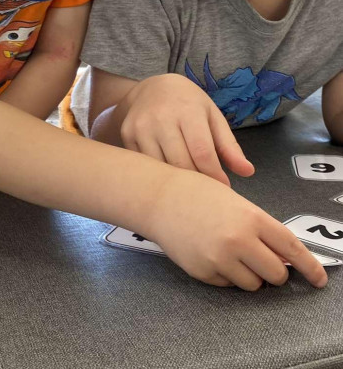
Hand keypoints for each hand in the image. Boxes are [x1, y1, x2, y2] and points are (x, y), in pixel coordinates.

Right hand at [118, 74, 253, 184]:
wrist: (152, 88)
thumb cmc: (188, 104)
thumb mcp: (212, 116)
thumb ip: (229, 145)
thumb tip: (248, 172)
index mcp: (187, 111)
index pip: (202, 152)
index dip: (215, 176)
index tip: (223, 187)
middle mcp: (160, 118)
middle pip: (181, 164)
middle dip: (197, 182)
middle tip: (207, 191)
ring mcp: (140, 127)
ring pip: (160, 169)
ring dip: (177, 183)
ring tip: (189, 187)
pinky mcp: (127, 135)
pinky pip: (144, 166)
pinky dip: (157, 176)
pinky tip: (167, 176)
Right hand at [145, 166, 326, 289]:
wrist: (157, 197)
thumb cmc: (194, 192)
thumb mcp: (233, 201)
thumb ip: (258, 225)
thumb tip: (281, 254)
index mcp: (250, 218)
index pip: (291, 248)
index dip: (309, 266)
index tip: (319, 278)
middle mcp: (238, 240)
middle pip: (276, 274)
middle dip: (274, 271)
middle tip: (262, 259)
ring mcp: (220, 259)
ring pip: (253, 284)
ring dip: (249, 274)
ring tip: (229, 253)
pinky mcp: (203, 272)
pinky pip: (227, 284)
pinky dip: (225, 274)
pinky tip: (210, 252)